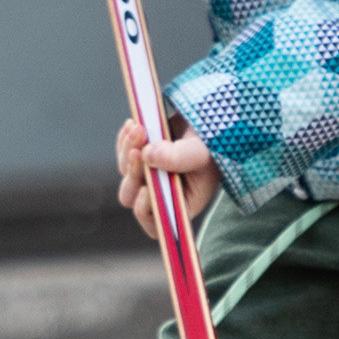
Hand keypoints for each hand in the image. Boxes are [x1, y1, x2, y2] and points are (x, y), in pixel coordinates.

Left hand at [117, 115, 220, 230]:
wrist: (212, 116)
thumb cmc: (214, 141)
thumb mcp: (202, 151)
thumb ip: (178, 157)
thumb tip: (146, 155)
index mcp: (183, 203)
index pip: (156, 223)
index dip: (145, 210)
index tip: (146, 188)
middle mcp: (164, 193)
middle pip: (132, 197)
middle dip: (132, 174)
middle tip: (138, 151)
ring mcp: (151, 174)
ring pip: (125, 171)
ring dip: (128, 150)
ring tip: (139, 128)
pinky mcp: (143, 155)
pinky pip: (123, 154)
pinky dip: (125, 140)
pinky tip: (134, 124)